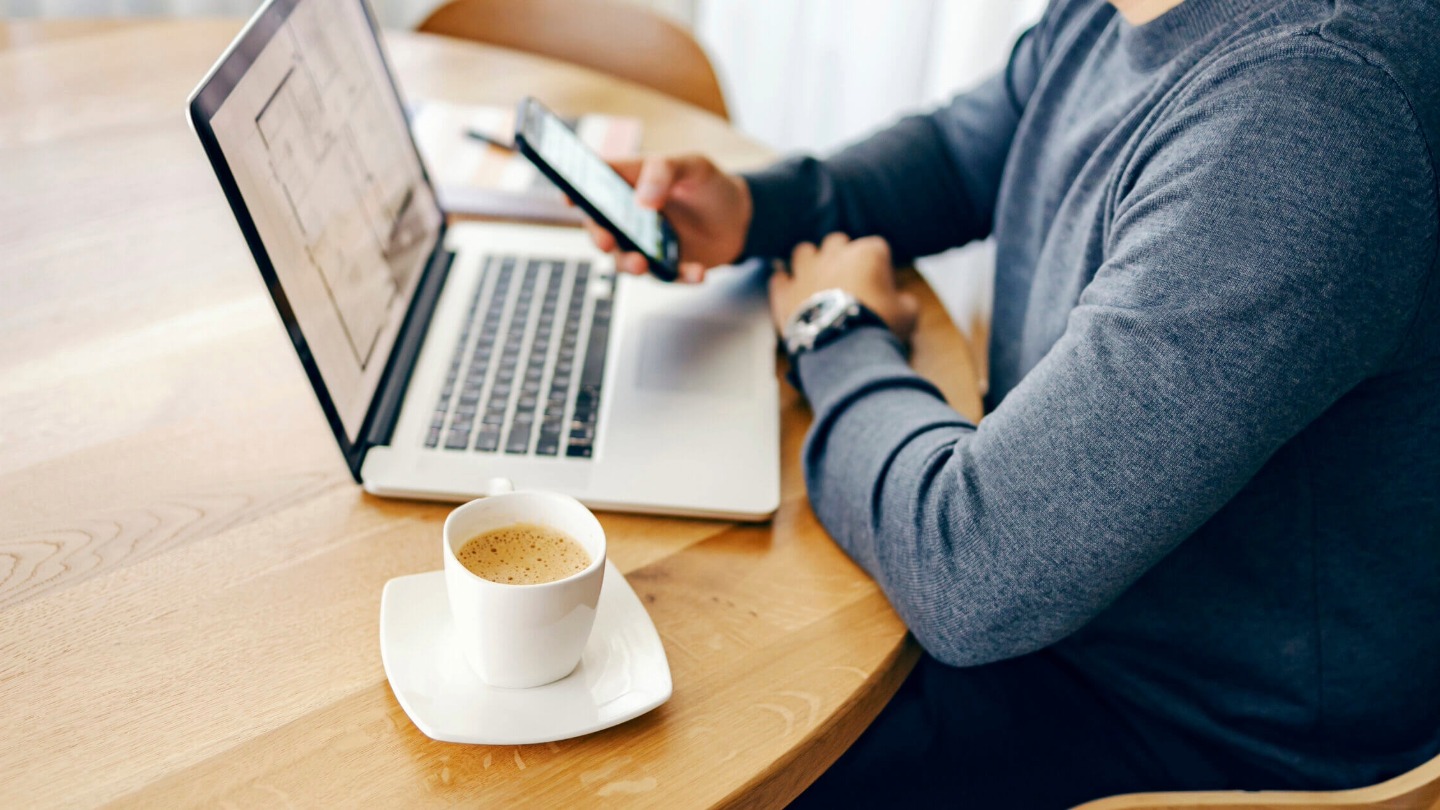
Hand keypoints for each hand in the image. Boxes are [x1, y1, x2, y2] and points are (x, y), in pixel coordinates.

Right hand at [580, 154, 751, 282]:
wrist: (741, 219)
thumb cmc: (709, 184)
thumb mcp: (693, 165)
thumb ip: (664, 172)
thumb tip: (641, 201)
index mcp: (628, 183)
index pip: (594, 185)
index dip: (575, 191)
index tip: (567, 198)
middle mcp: (628, 217)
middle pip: (601, 229)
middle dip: (599, 238)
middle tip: (607, 242)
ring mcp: (644, 244)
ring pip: (625, 260)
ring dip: (631, 265)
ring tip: (643, 265)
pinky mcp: (663, 267)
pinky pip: (664, 277)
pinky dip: (679, 277)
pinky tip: (697, 273)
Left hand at [769, 233, 918, 340]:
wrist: (844, 349)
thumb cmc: (879, 327)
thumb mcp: (908, 315)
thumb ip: (905, 301)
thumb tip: (903, 302)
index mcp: (868, 253)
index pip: (876, 248)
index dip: (879, 266)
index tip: (880, 285)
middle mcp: (834, 254)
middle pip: (837, 243)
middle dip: (842, 257)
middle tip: (847, 280)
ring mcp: (806, 270)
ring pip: (804, 251)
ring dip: (810, 262)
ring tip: (816, 281)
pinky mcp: (785, 290)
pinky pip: (779, 278)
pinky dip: (785, 284)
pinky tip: (791, 293)